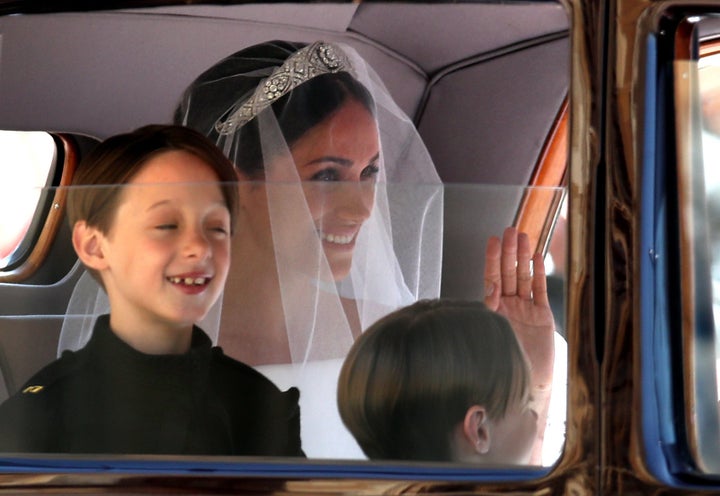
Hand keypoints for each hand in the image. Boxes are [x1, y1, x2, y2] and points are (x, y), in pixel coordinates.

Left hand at [484, 227, 554, 390]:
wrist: (528, 385)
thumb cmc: (504, 364)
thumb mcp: (493, 334)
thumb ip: (491, 309)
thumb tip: (490, 286)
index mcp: (492, 310)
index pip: (491, 279)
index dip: (492, 259)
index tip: (493, 241)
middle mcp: (507, 307)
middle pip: (508, 273)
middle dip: (509, 251)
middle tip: (510, 230)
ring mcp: (525, 310)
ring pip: (523, 278)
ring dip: (523, 257)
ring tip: (523, 235)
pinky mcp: (541, 316)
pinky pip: (538, 290)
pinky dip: (538, 273)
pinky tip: (536, 256)